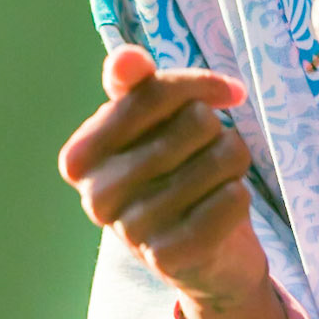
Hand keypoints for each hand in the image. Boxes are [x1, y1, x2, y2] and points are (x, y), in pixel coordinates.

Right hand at [58, 45, 267, 308]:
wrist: (202, 257)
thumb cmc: (173, 174)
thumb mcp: (152, 125)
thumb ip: (137, 87)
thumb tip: (124, 59)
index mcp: (80, 157)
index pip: (150, 92)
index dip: (198, 86)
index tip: (225, 93)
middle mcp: (96, 197)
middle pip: (194, 122)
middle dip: (216, 130)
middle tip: (209, 152)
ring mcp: (131, 232)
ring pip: (220, 159)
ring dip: (233, 162)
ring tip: (218, 179)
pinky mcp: (170, 259)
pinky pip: (231, 200)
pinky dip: (239, 195)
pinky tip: (223, 207)